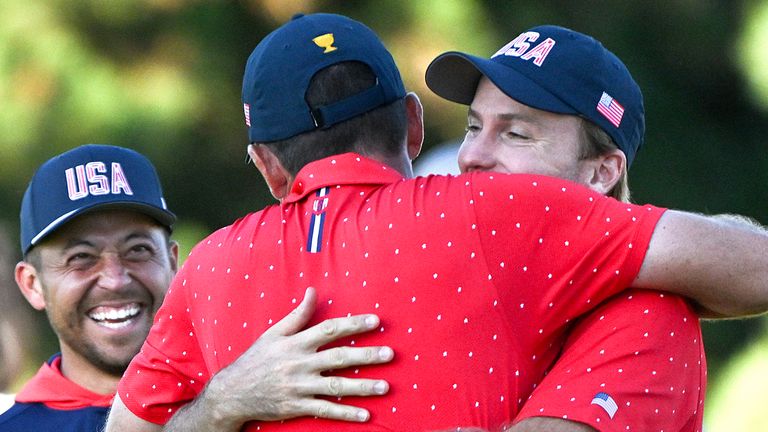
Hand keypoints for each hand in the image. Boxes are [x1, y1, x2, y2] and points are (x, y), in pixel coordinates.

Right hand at [198, 287, 392, 426]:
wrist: (232, 393)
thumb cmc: (256, 359)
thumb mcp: (273, 333)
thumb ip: (297, 314)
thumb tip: (313, 291)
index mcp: (296, 343)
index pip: (330, 329)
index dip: (354, 324)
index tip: (376, 320)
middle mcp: (299, 364)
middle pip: (338, 358)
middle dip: (366, 356)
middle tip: (390, 353)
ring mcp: (299, 387)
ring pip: (336, 386)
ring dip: (363, 387)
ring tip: (386, 386)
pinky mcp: (297, 407)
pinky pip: (325, 411)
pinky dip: (346, 413)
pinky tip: (365, 415)